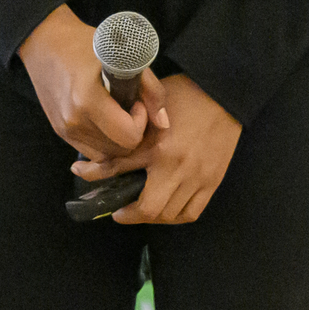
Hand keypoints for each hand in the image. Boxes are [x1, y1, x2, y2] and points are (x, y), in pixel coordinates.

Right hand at [17, 6, 161, 160]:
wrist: (45, 42)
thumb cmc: (86, 44)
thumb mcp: (123, 57)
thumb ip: (150, 90)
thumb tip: (163, 123)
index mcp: (87, 100)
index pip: (128, 136)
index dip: (140, 121)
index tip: (136, 101)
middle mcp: (74, 121)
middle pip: (119, 150)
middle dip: (132, 132)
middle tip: (129, 107)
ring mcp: (65, 130)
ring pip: (106, 156)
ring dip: (118, 140)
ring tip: (117, 113)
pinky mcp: (61, 132)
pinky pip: (91, 152)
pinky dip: (104, 142)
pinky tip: (105, 119)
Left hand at [71, 74, 240, 225]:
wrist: (225, 92)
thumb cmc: (186, 93)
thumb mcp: (151, 104)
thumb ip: (132, 125)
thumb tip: (110, 140)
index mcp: (157, 144)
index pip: (117, 168)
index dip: (95, 176)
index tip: (83, 177)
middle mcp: (176, 166)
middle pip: (148, 208)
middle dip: (128, 214)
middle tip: (119, 210)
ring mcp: (196, 177)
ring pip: (169, 214)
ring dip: (151, 216)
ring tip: (142, 210)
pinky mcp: (212, 181)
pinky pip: (191, 212)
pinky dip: (175, 216)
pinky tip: (167, 210)